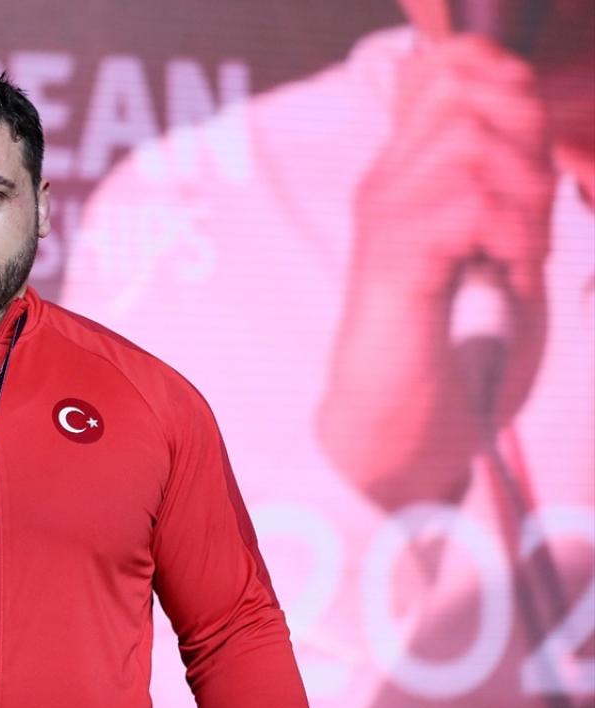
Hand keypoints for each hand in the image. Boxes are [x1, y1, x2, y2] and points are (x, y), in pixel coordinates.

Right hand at [318, 36, 554, 507]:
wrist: (395, 427)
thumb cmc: (445, 346)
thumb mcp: (486, 249)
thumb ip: (503, 187)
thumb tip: (535, 132)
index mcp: (406, 173)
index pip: (443, 67)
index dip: (506, 85)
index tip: (532, 156)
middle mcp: (386, 184)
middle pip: (463, 91)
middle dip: (528, 140)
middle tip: (535, 209)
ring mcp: (384, 220)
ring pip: (472, 144)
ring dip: (527, 196)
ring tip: (525, 251)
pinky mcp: (394, 263)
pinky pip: (469, 207)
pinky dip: (514, 238)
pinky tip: (512, 275)